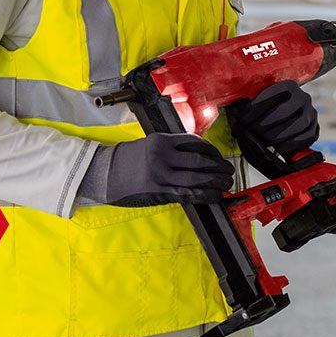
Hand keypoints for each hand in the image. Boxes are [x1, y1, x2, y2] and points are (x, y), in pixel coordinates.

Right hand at [102, 133, 234, 206]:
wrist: (106, 173)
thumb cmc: (129, 159)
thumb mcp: (150, 144)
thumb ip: (172, 148)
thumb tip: (199, 156)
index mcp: (162, 140)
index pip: (195, 143)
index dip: (212, 151)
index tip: (219, 156)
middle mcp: (163, 156)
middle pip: (200, 161)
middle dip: (219, 166)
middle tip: (229, 170)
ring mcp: (161, 174)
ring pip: (197, 178)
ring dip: (216, 181)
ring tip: (227, 183)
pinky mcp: (159, 191)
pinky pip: (187, 193)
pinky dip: (204, 195)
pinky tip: (214, 196)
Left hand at [229, 80, 318, 156]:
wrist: (293, 108)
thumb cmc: (272, 105)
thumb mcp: (261, 98)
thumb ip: (249, 101)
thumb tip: (234, 106)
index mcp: (288, 86)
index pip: (269, 98)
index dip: (251, 113)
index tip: (239, 125)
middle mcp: (303, 97)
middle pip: (282, 113)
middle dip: (262, 127)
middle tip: (250, 135)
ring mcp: (311, 113)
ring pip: (296, 126)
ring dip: (276, 137)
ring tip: (262, 141)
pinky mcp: (315, 128)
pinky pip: (306, 138)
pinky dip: (291, 145)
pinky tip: (279, 148)